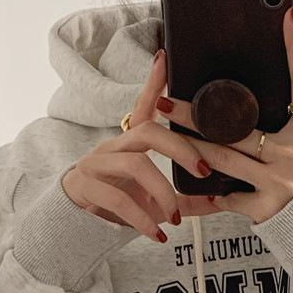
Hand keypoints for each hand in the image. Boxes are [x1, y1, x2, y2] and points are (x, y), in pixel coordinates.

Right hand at [61, 49, 219, 243]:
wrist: (73, 225)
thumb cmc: (116, 207)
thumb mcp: (153, 202)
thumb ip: (184, 201)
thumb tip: (218, 200)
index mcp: (128, 144)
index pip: (143, 109)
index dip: (153, 84)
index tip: (165, 57)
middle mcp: (112, 147)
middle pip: (149, 132)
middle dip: (180, 148)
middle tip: (203, 170)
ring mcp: (96, 164)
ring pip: (136, 165)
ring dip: (163, 192)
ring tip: (175, 218)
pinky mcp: (86, 187)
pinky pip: (119, 199)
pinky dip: (143, 220)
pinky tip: (158, 235)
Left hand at [152, 4, 292, 224]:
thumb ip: (278, 124)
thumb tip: (240, 99)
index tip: (289, 14)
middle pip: (237, 127)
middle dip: (196, 115)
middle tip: (164, 101)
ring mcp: (282, 182)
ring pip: (223, 160)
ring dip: (189, 150)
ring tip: (161, 136)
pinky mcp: (268, 208)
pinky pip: (228, 198)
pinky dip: (208, 198)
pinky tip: (188, 197)